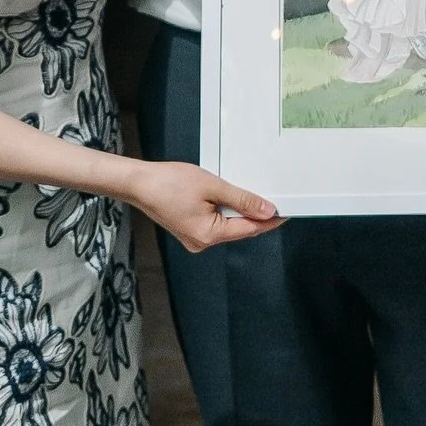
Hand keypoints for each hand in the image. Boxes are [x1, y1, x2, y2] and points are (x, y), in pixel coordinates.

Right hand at [129, 160, 280, 251]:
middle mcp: (202, 243)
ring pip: (227, 226)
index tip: (286, 211)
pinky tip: (230, 198)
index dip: (269, 220)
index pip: (249, 230)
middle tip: (273, 198)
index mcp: (208, 235)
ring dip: (239, 212)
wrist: (139, 184)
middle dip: (255, 215)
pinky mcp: (189, 230)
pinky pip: (215, 223)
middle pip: (239, 229)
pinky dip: (225, 211)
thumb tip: (266, 211)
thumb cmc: (170, 183)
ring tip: (251, 195)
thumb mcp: (212, 187)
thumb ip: (241, 200)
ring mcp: (194, 238)